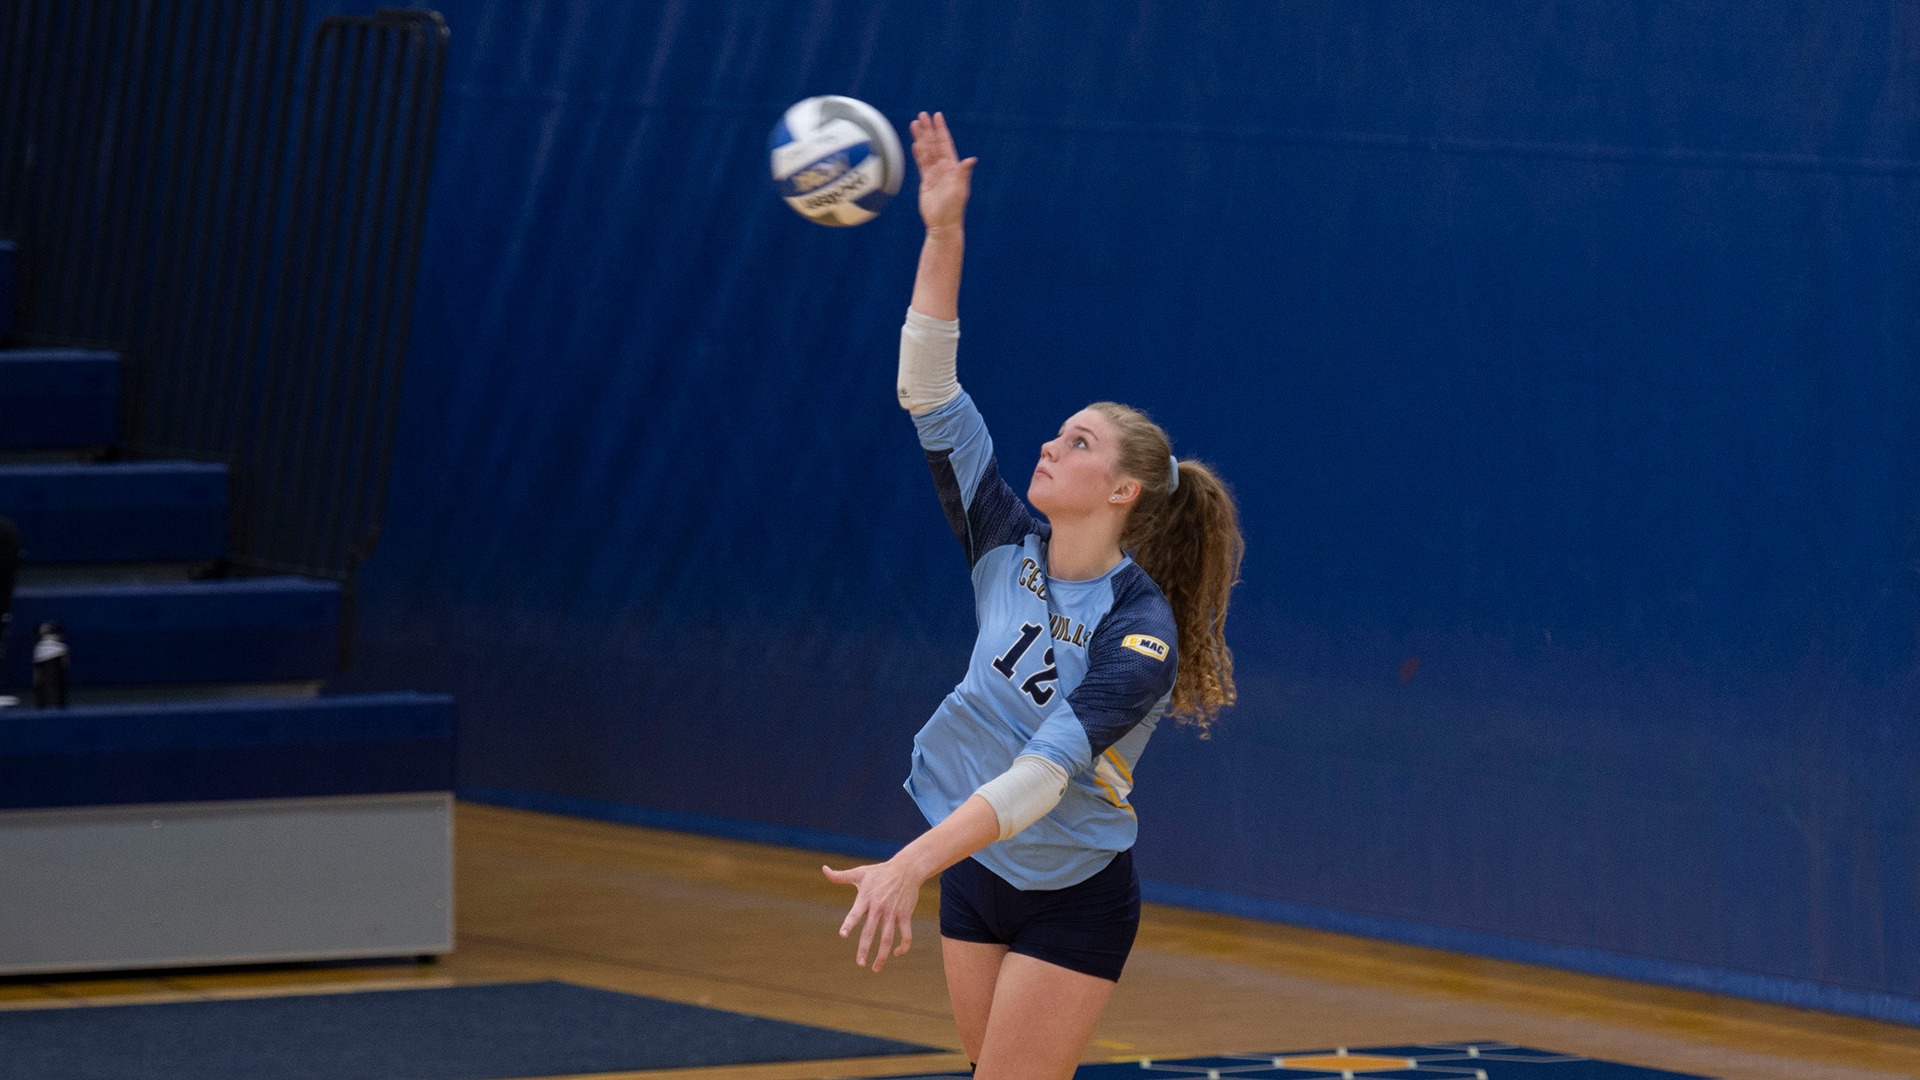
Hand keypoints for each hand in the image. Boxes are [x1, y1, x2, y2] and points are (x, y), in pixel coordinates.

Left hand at [821, 858, 924, 971]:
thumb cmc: (880, 872)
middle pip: (870, 932)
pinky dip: (903, 946)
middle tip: (859, 964)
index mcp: (865, 898)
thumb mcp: (860, 873)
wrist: (907, 868)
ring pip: (887, 938)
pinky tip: (896, 953)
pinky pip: (906, 935)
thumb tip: (823, 869)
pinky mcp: (905, 915)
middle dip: (864, 949)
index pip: (855, 913)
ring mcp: (893, 912)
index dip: (849, 923)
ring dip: (882, 955)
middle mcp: (879, 907)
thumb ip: (840, 876)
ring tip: (875, 969)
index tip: (842, 934)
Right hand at [910, 111, 976, 230]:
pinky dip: (918, 153)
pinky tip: (915, 144)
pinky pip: (921, 164)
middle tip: (922, 114)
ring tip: (914, 124)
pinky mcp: (926, 181)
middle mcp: (944, 168)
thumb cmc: (953, 208)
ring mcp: (934, 174)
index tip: (938, 116)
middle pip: (934, 144)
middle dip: (928, 129)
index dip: (941, 130)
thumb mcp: (959, 190)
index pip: (946, 143)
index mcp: (953, 167)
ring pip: (926, 151)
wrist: (943, 224)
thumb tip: (971, 159)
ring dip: (921, 138)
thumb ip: (962, 173)